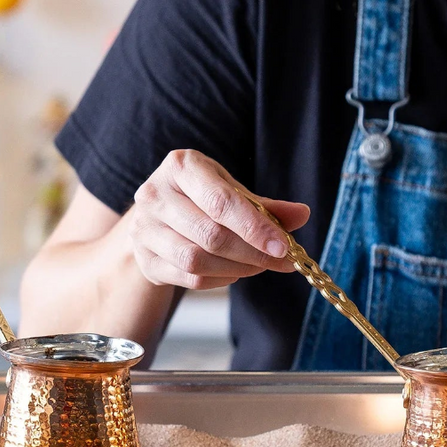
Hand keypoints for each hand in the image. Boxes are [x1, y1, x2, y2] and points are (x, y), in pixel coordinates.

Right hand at [130, 149, 309, 289]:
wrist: (154, 212)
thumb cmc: (199, 196)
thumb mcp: (230, 188)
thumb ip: (265, 205)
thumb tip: (302, 214)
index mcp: (180, 167)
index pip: (221, 202)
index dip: (256, 228)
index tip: (284, 247)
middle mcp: (155, 195)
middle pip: (211, 234)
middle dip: (253, 252)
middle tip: (282, 261)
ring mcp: (144, 229)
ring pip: (197, 260)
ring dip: (237, 268)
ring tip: (259, 265)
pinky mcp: (144, 258)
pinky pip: (188, 278)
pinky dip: (220, 279)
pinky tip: (234, 271)